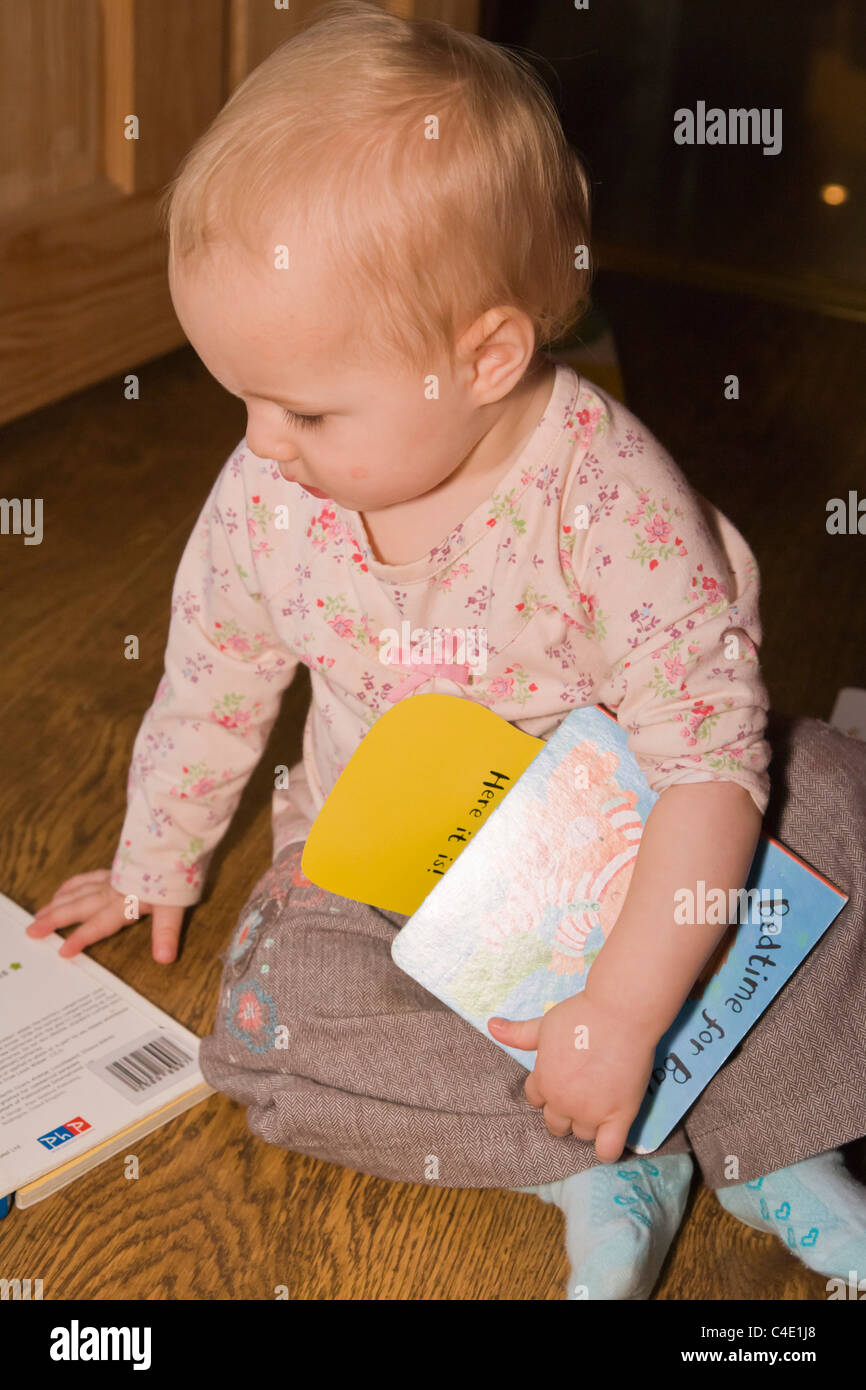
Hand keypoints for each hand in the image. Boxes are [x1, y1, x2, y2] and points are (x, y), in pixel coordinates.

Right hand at [26, 869, 184, 962]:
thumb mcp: (175, 904)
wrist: (175, 837)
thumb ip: (166, 932)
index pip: (98, 924)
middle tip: (31, 931)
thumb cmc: (176, 871)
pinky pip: (87, 878)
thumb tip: (164, 958)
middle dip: (54, 920)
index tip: (62, 951)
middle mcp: (113, 890)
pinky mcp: (117, 868)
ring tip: (40, 913)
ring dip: (57, 904)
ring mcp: (112, 878)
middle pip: (78, 907)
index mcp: (125, 901)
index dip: (81, 938)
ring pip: (78, 892)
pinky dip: (72, 885)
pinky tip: (63, 889)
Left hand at [488, 989, 656, 1162]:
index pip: (535, 1101)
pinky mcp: (618, 1117)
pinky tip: (610, 1135)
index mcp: (544, 1081)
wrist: (619, 1013)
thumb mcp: (545, 1024)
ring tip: (600, 1106)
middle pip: (555, 1124)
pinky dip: (607, 1150)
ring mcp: (590, 1112)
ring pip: (581, 1135)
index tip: (563, 1080)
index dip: (548, 1091)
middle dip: (564, 1113)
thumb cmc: (581, 1015)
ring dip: (587, 1125)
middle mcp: (563, 1101)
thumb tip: (492, 1025)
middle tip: (582, 1094)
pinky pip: (608, 1151)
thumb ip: (519, 1033)